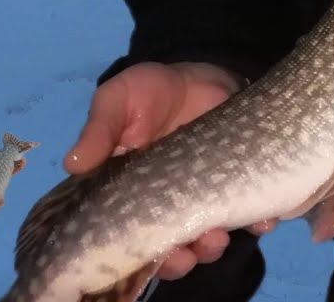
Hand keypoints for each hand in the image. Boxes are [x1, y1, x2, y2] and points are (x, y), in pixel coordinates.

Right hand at [64, 61, 270, 279]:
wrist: (202, 74)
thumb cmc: (151, 91)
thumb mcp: (119, 100)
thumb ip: (100, 130)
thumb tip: (72, 163)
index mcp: (130, 193)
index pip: (129, 234)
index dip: (136, 253)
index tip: (146, 256)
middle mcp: (166, 204)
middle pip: (170, 248)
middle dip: (178, 259)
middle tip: (185, 254)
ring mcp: (203, 197)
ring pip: (207, 239)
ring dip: (211, 248)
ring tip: (216, 239)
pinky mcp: (237, 185)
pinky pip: (251, 214)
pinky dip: (258, 222)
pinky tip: (261, 221)